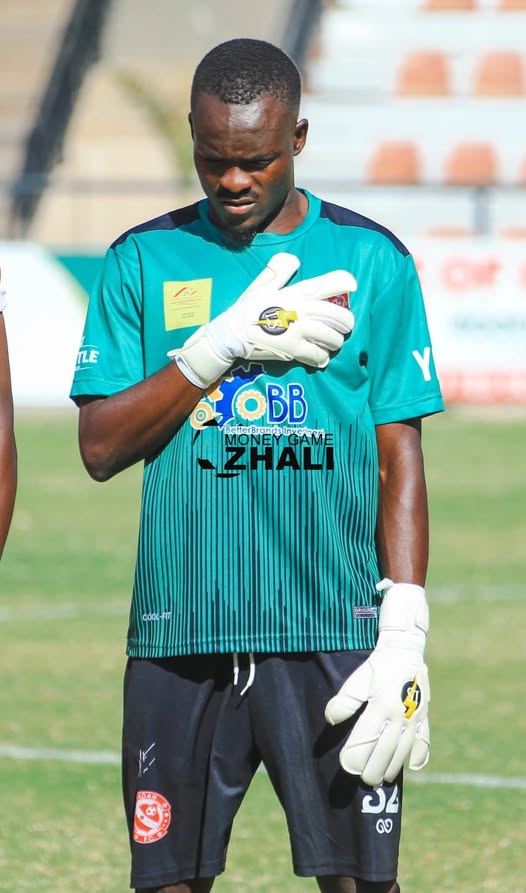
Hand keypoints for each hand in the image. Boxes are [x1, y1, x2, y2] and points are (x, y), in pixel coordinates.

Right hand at [169, 252, 355, 387]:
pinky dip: (323, 358)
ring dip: (336, 341)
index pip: (327, 284)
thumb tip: (294, 259)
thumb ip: (279, 270)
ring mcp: (299, 332)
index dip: (344, 282)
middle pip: (338, 316)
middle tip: (345, 325)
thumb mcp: (261, 284)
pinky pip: (319, 356)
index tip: (353, 285)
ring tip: (333, 342)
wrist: (231, 335)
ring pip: (332, 337)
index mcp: (295, 293)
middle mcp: (301, 311)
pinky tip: (321, 357)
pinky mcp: (294, 350)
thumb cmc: (247, 309)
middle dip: (346, 321)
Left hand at [325, 579, 429, 786]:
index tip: (347, 767)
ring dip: (394, 766)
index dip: (356, 754)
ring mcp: (414, 716)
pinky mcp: (423, 715)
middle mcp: (399, 714)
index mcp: (381, 704)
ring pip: (404, 748)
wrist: (405, 649)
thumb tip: (331, 719)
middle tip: (365, 781)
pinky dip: (420, 754)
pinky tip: (414, 766)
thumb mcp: (358, 678)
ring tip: (383, 779)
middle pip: (386, 748)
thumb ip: (346, 700)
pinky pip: (424, 738)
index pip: (366, 737)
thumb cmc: (378, 665)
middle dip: (374, 767)